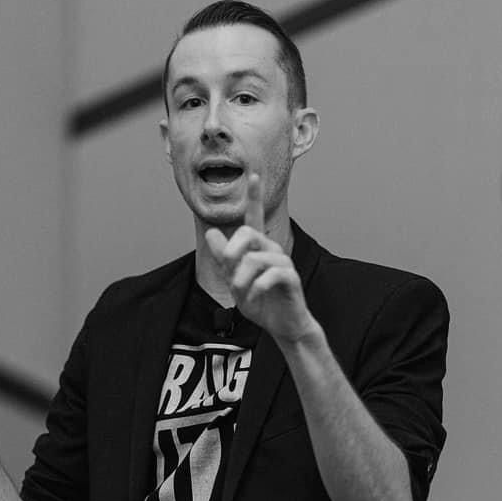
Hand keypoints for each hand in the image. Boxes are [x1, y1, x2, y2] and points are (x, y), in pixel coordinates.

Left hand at [203, 174, 315, 343]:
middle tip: (229, 275)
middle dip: (231, 253)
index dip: (255, 197)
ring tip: (242, 294)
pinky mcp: (291, 278)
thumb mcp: (235, 281)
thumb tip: (210, 233)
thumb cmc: (261, 303)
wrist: (282, 326)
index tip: (253, 174)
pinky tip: (253, 299)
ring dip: (241, 280)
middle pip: (247, 233)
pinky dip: (255, 290)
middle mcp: (272, 249)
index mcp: (258, 248)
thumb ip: (223, 259)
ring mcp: (283, 262)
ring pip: (255, 258)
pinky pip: (268, 276)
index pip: (255, 218)